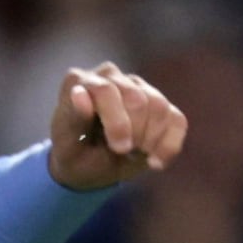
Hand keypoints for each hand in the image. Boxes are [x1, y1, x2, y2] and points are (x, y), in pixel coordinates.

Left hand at [48, 60, 187, 190]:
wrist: (88, 167)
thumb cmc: (74, 154)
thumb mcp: (66, 147)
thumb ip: (73, 120)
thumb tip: (79, 93)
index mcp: (80, 82)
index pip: (106, 91)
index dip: (118, 122)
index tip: (119, 149)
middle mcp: (108, 75)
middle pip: (137, 99)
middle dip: (135, 132)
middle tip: (124, 153)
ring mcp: (135, 85)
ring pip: (159, 106)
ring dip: (151, 139)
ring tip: (135, 155)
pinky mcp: (158, 101)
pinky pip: (176, 120)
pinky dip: (169, 146)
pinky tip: (155, 162)